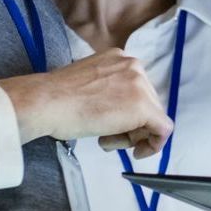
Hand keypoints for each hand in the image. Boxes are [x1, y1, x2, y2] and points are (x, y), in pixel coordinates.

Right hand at [0, 49, 172, 157]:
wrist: (47, 102)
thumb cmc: (57, 99)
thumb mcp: (89, 85)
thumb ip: (109, 91)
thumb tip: (118, 110)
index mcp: (119, 58)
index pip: (136, 91)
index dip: (128, 114)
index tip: (114, 127)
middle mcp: (134, 66)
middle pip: (148, 104)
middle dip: (132, 126)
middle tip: (108, 137)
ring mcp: (141, 85)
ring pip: (153, 118)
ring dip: (133, 135)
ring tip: (106, 140)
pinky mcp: (144, 106)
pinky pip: (163, 129)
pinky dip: (154, 144)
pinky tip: (137, 152)